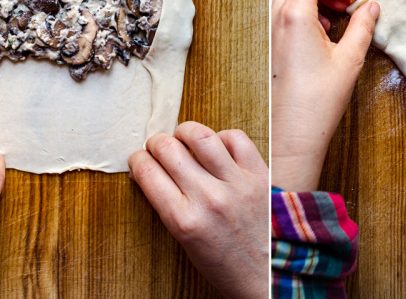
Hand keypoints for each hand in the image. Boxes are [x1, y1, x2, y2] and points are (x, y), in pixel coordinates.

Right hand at [128, 122, 268, 298]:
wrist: (268, 275)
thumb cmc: (224, 262)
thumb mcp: (185, 241)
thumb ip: (168, 205)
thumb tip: (150, 170)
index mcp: (184, 220)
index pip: (147, 172)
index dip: (137, 160)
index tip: (139, 159)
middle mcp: (208, 198)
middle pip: (169, 148)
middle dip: (156, 143)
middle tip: (158, 147)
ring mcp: (236, 184)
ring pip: (201, 136)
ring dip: (185, 131)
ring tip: (183, 137)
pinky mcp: (259, 175)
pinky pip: (236, 138)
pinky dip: (222, 137)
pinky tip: (217, 147)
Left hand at [271, 0, 378, 191]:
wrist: (291, 135)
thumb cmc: (318, 101)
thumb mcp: (350, 59)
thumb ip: (363, 27)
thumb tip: (372, 9)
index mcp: (294, 15)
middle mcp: (273, 19)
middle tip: (347, 4)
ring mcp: (266, 34)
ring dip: (311, 1)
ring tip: (334, 22)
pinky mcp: (265, 49)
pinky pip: (279, 18)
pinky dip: (299, 16)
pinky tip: (319, 37)